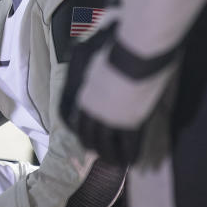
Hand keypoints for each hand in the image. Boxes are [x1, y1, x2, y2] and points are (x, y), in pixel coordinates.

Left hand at [60, 23, 145, 164]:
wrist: (134, 53)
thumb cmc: (112, 46)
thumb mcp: (89, 47)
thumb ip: (82, 54)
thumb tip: (78, 50)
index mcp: (80, 95)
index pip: (72, 118)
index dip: (77, 129)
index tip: (81, 134)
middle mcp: (91, 112)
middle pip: (88, 135)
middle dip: (93, 145)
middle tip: (98, 150)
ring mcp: (110, 120)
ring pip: (106, 145)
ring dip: (109, 154)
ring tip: (114, 160)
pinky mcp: (130, 125)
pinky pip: (129, 146)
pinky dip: (129, 155)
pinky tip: (132, 160)